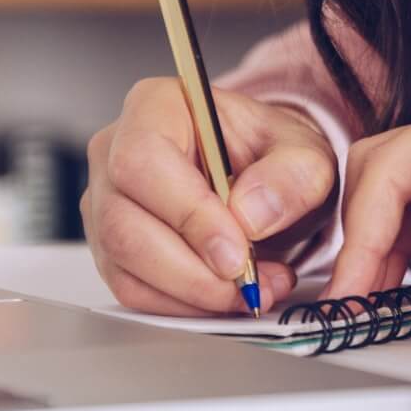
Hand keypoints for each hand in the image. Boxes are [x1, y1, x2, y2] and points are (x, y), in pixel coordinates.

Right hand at [82, 79, 338, 314]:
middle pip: (124, 223)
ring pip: (125, 265)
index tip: (238, 252)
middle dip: (193, 270)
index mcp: (155, 107)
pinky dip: (182, 303)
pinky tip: (226, 293)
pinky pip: (132, 289)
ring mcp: (105, 202)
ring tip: (253, 288)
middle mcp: (114, 151)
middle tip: (251, 284)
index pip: (144, 161)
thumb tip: (250, 214)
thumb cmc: (270, 154)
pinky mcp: (109, 246)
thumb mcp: (305, 153)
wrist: (261, 175)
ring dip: (193, 292)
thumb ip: (292, 176)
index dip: (188, 214)